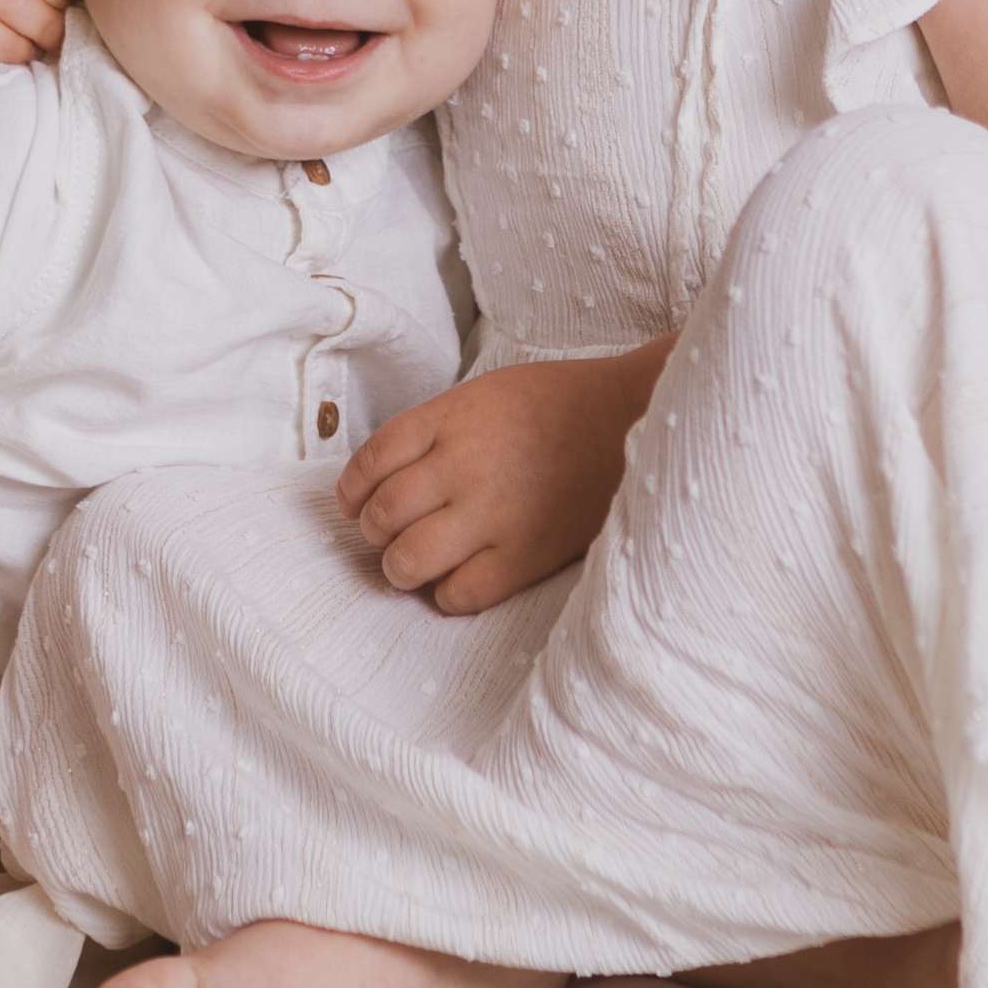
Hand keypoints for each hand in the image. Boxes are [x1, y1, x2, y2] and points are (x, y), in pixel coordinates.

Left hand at [335, 354, 647, 613]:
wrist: (636, 421)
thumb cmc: (559, 404)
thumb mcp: (486, 393)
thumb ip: (436, 430)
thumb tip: (386, 477)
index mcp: (453, 418)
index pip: (371, 461)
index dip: (351, 490)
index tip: (354, 503)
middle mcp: (465, 465)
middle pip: (382, 514)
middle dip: (374, 531)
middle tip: (388, 534)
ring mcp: (494, 514)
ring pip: (408, 560)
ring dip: (399, 567)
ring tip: (413, 563)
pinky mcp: (525, 556)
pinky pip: (459, 594)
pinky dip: (446, 593)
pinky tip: (458, 578)